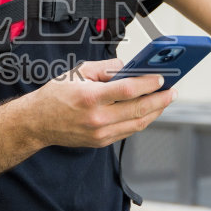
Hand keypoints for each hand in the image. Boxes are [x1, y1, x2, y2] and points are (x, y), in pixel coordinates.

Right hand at [21, 58, 176, 148]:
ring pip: (137, 124)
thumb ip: (106, 68)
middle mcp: (97, 118)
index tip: (162, 78)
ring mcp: (100, 133)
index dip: (148, 84)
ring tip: (165, 100)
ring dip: (155, 112)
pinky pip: (128, 131)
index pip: (128, 90)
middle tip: (173, 91)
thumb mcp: (78, 72)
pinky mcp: (101, 142)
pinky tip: (149, 111)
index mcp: (90, 97)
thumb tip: (129, 67)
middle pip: (138, 110)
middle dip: (160, 100)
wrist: (37, 123)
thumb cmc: (57, 94)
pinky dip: (141, 120)